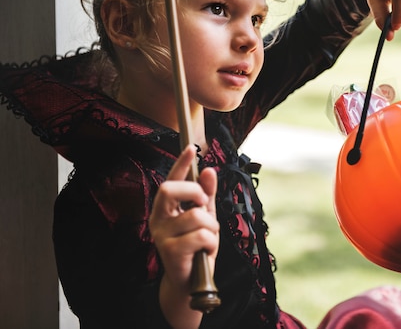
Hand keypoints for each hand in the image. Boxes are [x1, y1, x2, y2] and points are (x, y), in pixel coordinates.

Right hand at [149, 145, 218, 324]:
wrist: (191, 283)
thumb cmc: (197, 248)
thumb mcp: (205, 217)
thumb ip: (206, 195)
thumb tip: (208, 170)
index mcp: (166, 209)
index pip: (171, 180)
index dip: (181, 163)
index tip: (191, 147)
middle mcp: (159, 219)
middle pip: (170, 189)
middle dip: (195, 193)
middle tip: (205, 207)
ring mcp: (162, 235)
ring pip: (197, 215)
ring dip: (212, 227)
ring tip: (208, 240)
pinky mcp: (169, 250)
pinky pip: (201, 235)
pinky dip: (211, 242)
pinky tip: (205, 252)